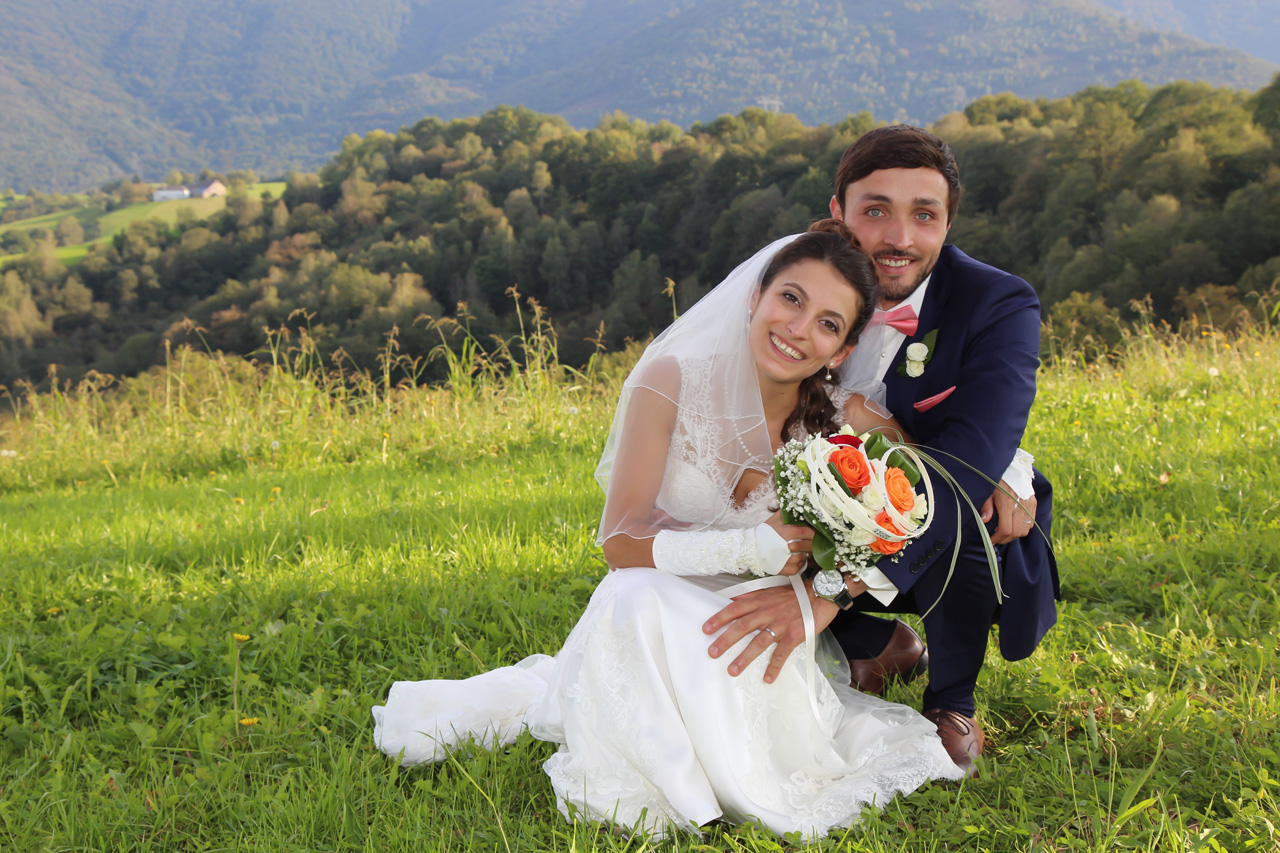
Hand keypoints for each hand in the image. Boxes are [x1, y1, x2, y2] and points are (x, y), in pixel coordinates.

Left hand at [703, 577, 867, 682]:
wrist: (820, 594)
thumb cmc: (794, 593)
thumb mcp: (770, 590)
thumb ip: (751, 596)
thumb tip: (731, 600)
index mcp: (759, 601)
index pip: (734, 609)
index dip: (719, 619)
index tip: (706, 629)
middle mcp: (767, 612)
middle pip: (742, 627)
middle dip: (725, 640)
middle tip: (712, 653)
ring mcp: (780, 625)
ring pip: (759, 642)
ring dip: (744, 657)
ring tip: (732, 670)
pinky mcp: (794, 635)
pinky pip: (782, 653)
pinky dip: (775, 666)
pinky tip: (768, 678)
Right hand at [764, 510, 814, 575]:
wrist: (751, 550)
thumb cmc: (763, 535)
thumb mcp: (774, 519)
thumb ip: (786, 512)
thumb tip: (794, 504)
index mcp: (790, 531)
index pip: (810, 532)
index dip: (815, 532)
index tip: (815, 532)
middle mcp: (792, 546)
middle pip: (811, 545)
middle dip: (812, 543)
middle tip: (810, 541)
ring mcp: (791, 559)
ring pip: (807, 556)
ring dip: (806, 553)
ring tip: (800, 549)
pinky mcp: (789, 569)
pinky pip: (801, 566)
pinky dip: (799, 562)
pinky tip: (793, 557)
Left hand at [980, 479, 1037, 544]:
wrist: (1012, 466)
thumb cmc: (996, 479)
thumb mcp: (987, 491)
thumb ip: (986, 506)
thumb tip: (984, 521)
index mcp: (1007, 502)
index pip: (1005, 529)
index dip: (997, 538)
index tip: (990, 540)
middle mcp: (1020, 504)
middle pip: (1016, 532)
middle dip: (1005, 539)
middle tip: (996, 538)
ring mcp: (1029, 503)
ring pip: (1025, 530)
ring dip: (1014, 535)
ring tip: (1003, 532)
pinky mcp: (1034, 502)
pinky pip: (1031, 522)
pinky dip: (1022, 528)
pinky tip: (1013, 524)